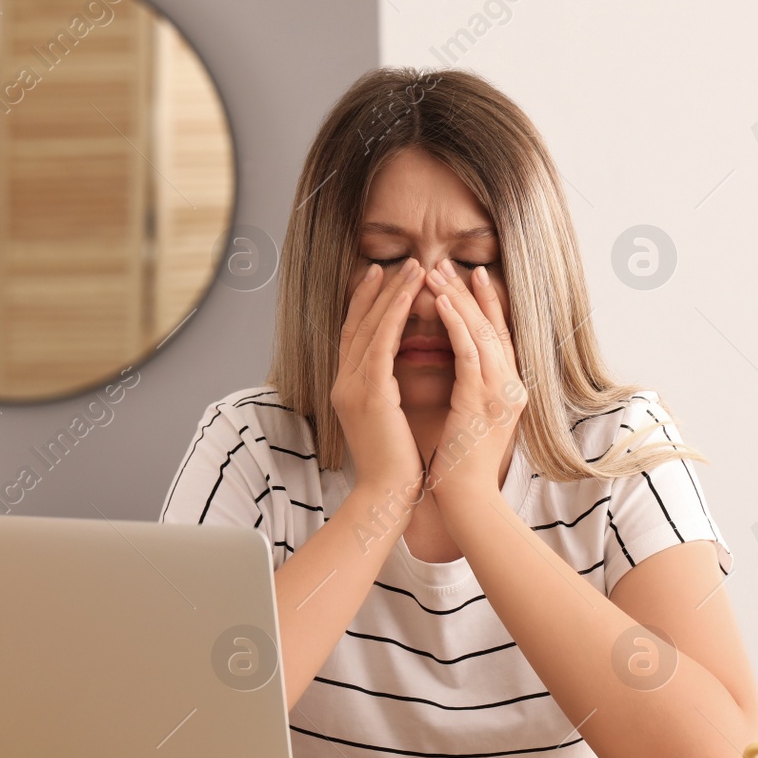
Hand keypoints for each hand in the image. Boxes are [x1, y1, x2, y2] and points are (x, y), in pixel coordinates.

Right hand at [331, 258, 426, 504]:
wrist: (388, 495)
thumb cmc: (395, 465)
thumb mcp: (386, 420)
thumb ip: (384, 393)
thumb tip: (394, 376)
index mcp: (348, 390)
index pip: (355, 337)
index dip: (367, 305)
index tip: (382, 278)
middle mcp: (344, 384)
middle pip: (358, 325)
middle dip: (379, 291)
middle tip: (398, 262)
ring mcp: (353, 388)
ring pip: (371, 328)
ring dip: (393, 294)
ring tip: (414, 267)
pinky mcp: (370, 394)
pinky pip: (381, 344)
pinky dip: (395, 316)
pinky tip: (411, 294)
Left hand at [422, 256, 526, 506]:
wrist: (465, 497)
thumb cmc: (460, 465)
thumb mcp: (471, 419)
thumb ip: (471, 391)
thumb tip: (459, 369)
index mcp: (510, 390)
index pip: (498, 336)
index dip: (485, 304)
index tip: (469, 277)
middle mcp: (512, 386)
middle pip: (493, 327)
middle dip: (468, 293)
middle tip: (446, 263)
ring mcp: (500, 391)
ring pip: (481, 331)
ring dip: (456, 298)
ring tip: (434, 272)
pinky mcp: (481, 399)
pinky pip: (469, 350)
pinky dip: (455, 322)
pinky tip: (438, 301)